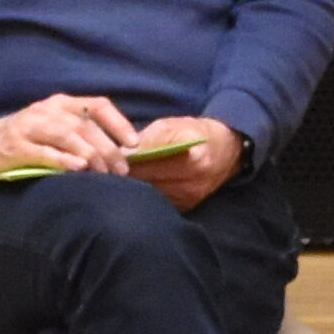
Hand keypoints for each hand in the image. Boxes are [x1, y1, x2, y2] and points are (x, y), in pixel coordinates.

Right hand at [0, 94, 138, 179]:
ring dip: (90, 154)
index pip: (97, 105)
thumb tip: (119, 154)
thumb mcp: (54, 130)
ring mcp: (30, 126)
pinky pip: (44, 152)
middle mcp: (47, 110)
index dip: (119, 123)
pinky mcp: (15, 146)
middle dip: (108, 148)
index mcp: (61, 104)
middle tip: (121, 171)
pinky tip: (78, 169)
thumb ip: (82, 135)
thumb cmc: (26, 141)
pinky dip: (63, 160)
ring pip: (68, 135)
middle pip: (85, 125)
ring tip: (104, 173)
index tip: (134, 144)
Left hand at [116, 117, 243, 204]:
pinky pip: (158, 203)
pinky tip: (134, 188)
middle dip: (125, 176)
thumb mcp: (174, 125)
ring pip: (149, 196)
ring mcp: (189, 198)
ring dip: (132, 188)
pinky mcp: (186, 207)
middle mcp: (192, 183)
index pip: (148, 163)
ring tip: (118, 178)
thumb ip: (149, 138)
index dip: (125, 161)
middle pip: (146, 183)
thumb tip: (122, 152)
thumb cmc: (196, 133)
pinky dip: (144, 195)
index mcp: (192, 159)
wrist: (226, 151)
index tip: (108, 158)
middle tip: (107, 169)